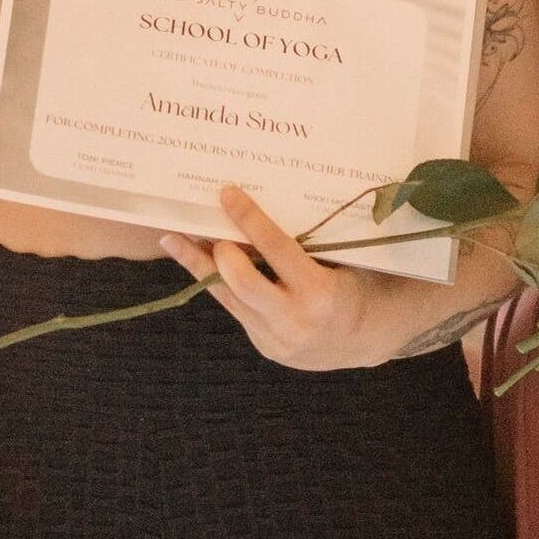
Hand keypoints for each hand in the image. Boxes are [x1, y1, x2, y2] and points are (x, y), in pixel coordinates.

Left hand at [160, 185, 383, 370]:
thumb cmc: (358, 285)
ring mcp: (276, 338)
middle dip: (217, 251)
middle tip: (202, 224)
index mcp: (321, 293)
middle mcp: (295, 319)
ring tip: (172, 240)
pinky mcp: (264, 345)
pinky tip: (201, 264)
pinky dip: (219, 283)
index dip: (249, 218)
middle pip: (240, 281)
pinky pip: (235, 308)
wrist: (366, 339)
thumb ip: (313, 242)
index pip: (277, 249)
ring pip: (226, 297)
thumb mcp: (345, 262)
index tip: (227, 193)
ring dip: (197, 265)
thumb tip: (269, 201)